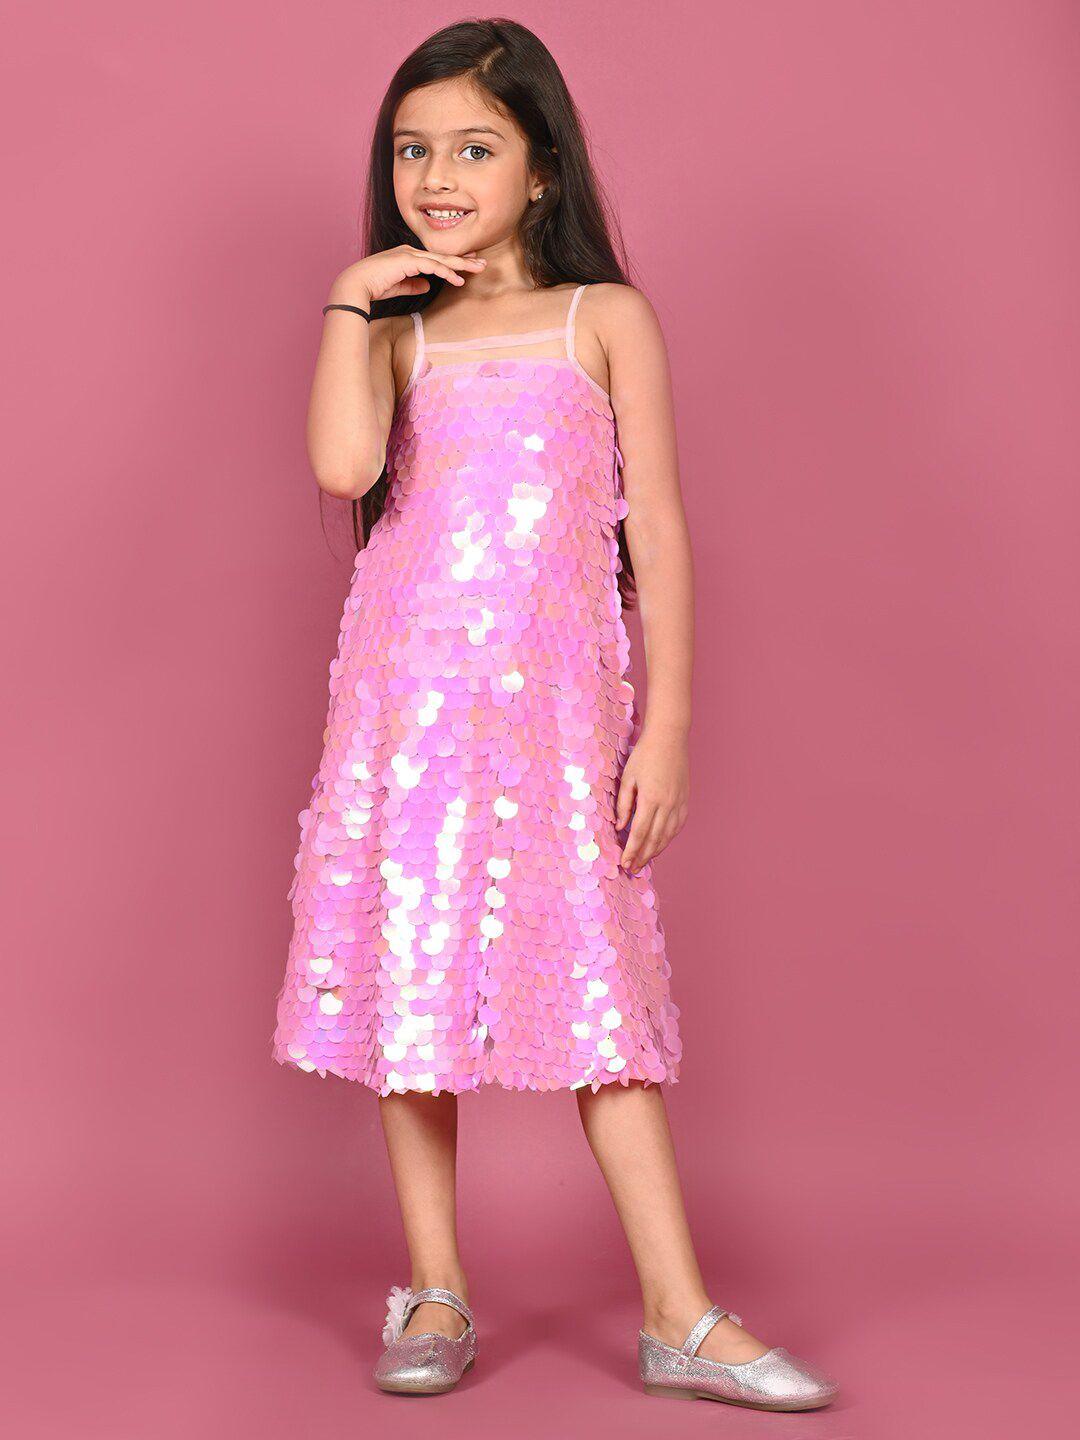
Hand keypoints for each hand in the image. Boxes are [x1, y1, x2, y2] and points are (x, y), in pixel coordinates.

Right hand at [326, 244, 485, 308]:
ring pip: (441, 259)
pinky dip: (447, 273)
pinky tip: (458, 280)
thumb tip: (428, 287)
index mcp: (407, 256)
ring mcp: (409, 255)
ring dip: (461, 265)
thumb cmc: (372, 287)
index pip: (435, 258)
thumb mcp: (398, 287)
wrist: (356, 285)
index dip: (452, 262)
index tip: (468, 265)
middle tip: (481, 263)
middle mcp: (410, 252)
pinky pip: (433, 267)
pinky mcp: (408, 261)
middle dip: (463, 260)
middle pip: (442, 256)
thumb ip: (413, 285)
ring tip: (478, 269)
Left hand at [615, 725, 689, 873]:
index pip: (640, 833)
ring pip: (668, 835)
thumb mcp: (627, 778)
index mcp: (651, 799)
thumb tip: (620, 827)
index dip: (632, 850)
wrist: (669, 738)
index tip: (624, 863)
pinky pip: (678, 825)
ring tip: (644, 861)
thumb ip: (623, 804)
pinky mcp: (685, 800)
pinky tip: (661, 844)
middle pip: (655, 839)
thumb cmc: (644, 755)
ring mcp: (679, 803)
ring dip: (656, 850)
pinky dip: (669, 838)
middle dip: (643, 856)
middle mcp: (668, 804)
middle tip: (632, 868)